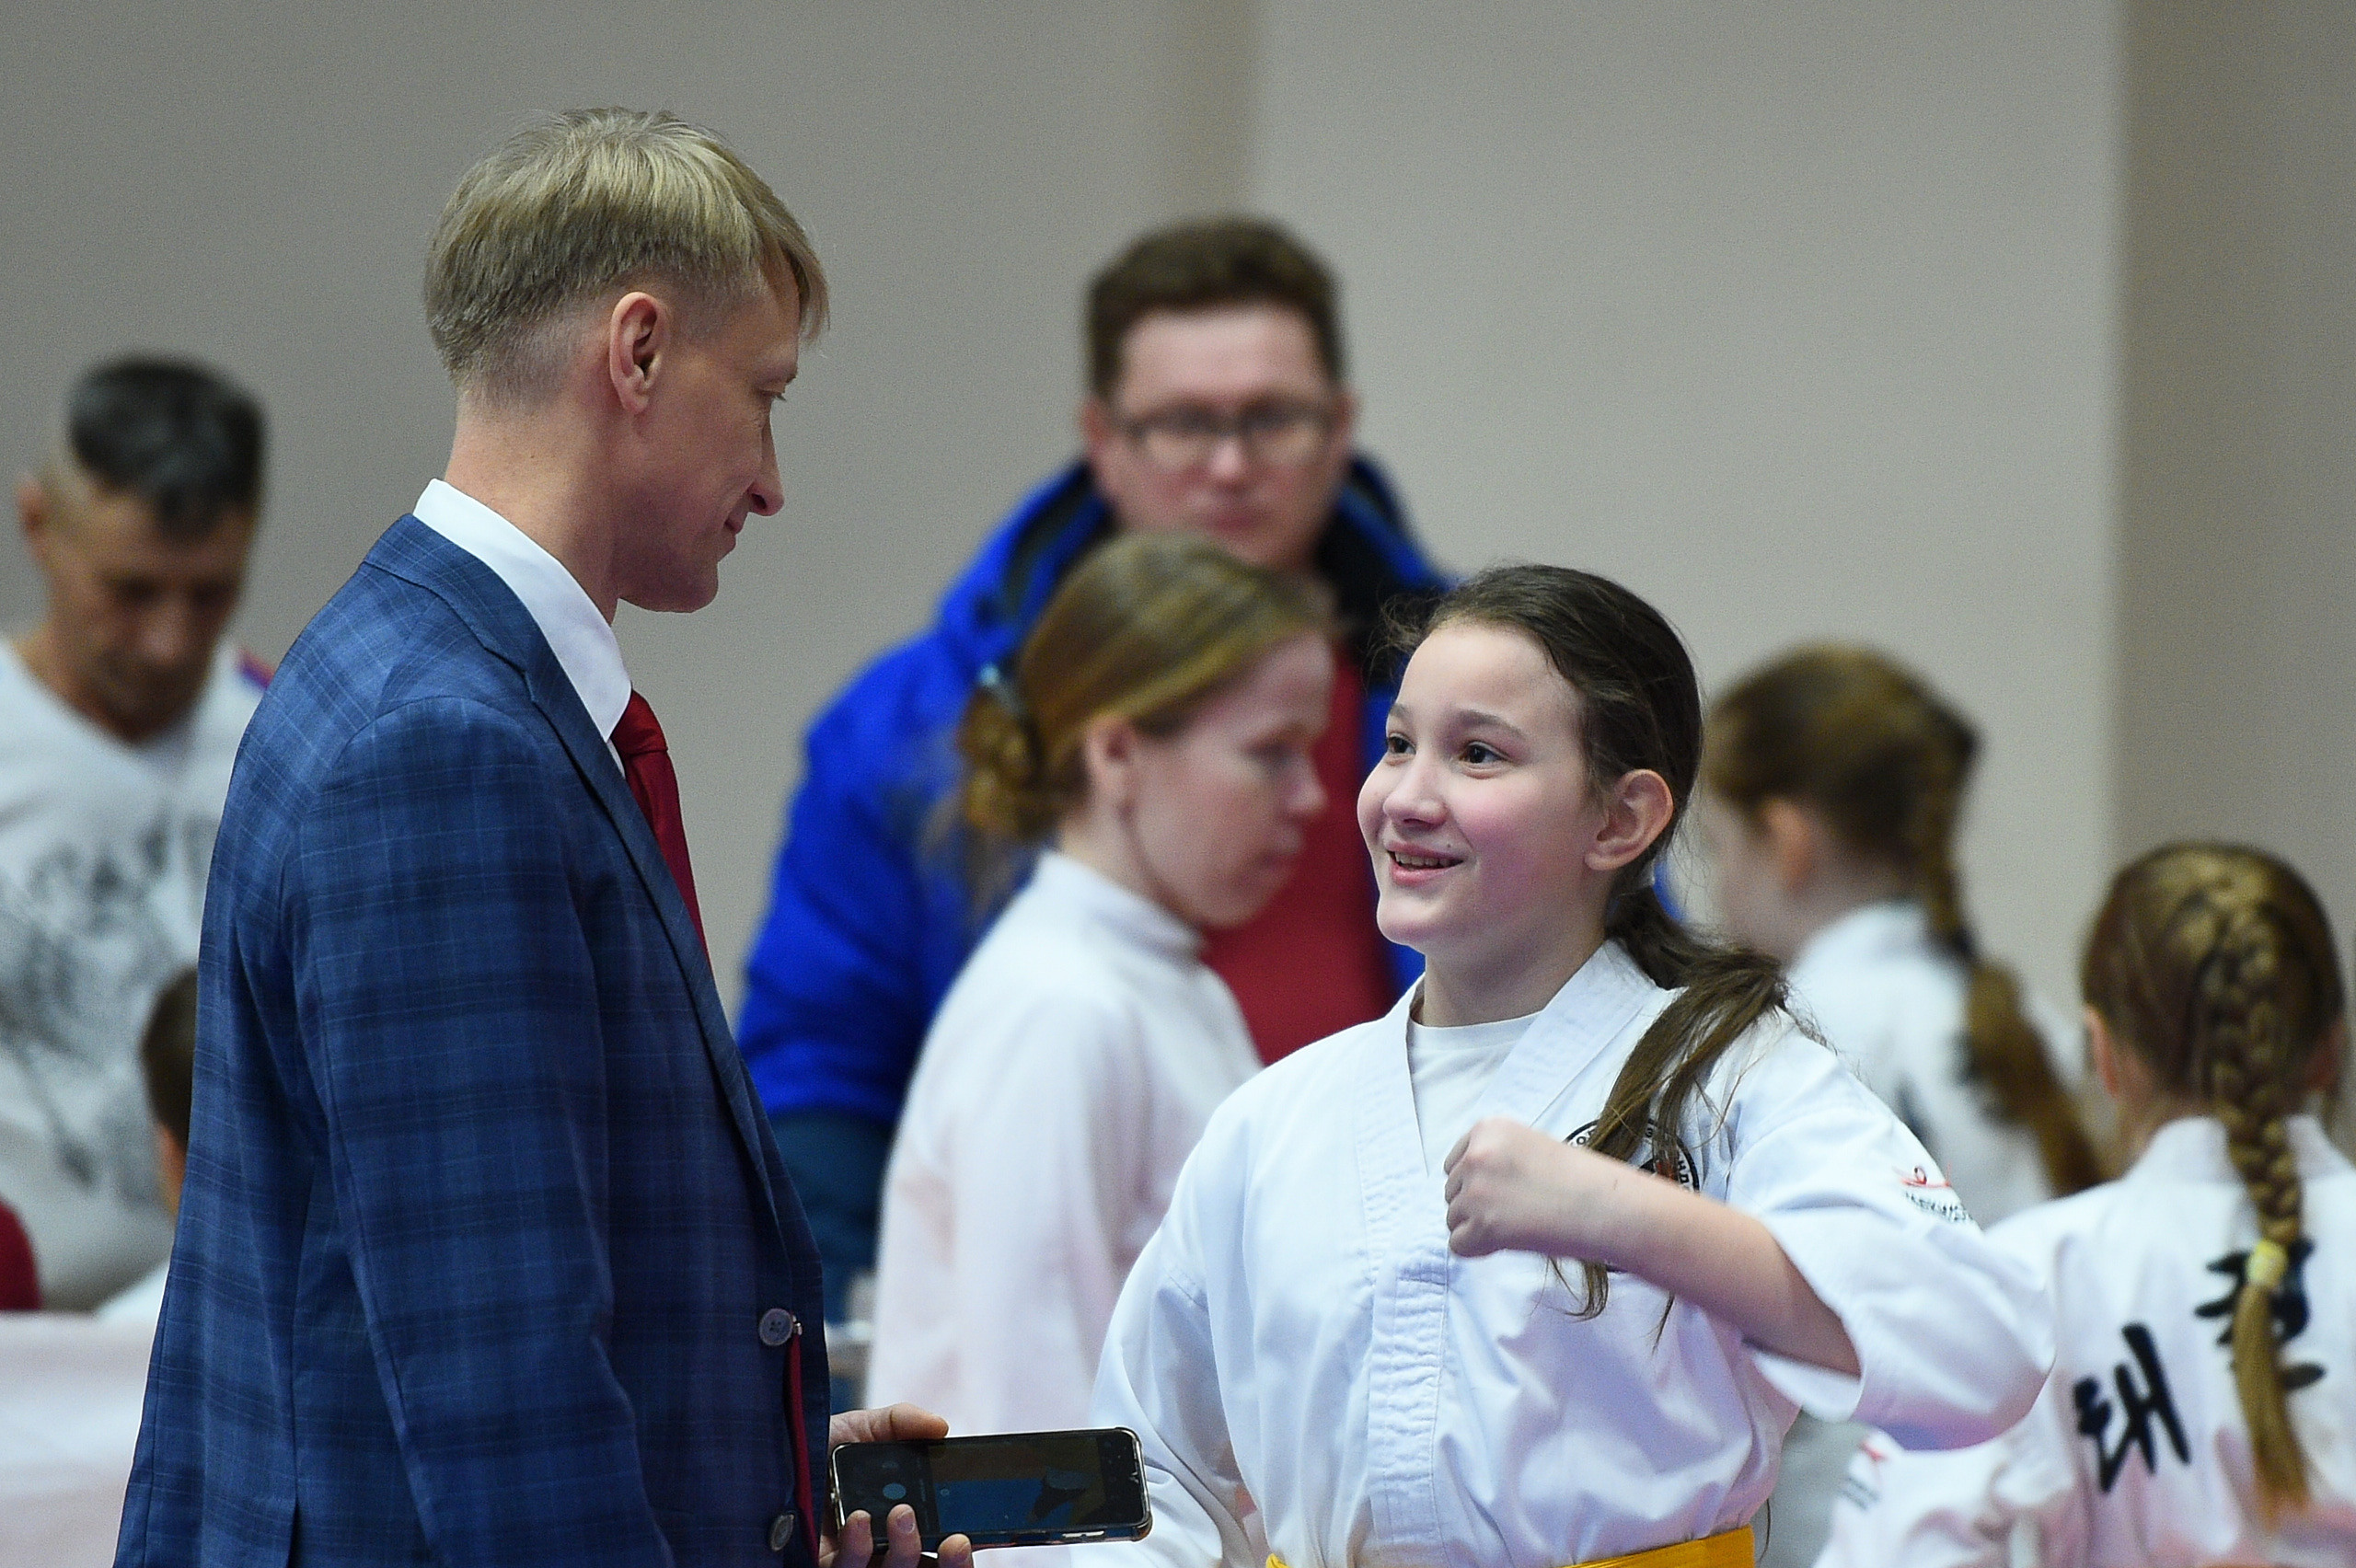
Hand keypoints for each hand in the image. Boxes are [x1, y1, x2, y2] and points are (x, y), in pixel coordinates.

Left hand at [822, 1404, 973, 1567]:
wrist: (770, 1454)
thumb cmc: (817, 1448)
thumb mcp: (863, 1428)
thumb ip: (902, 1422)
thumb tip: (941, 1427)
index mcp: (901, 1522)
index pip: (942, 1550)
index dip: (959, 1552)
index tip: (967, 1535)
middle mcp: (883, 1548)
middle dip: (950, 1565)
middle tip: (955, 1539)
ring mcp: (856, 1560)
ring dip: (907, 1551)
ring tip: (903, 1513)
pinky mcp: (824, 1566)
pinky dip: (859, 1547)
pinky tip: (860, 1520)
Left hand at [1442, 1115, 1632, 1259]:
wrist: (1604, 1205)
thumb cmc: (1578, 1179)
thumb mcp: (1530, 1147)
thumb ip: (1496, 1158)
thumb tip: (1470, 1186)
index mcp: (1488, 1129)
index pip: (1455, 1163)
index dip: (1476, 1184)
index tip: (1504, 1193)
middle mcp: (1476, 1155)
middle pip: (1451, 1191)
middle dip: (1476, 1206)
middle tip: (1516, 1212)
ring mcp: (1476, 1190)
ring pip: (1453, 1219)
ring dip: (1478, 1228)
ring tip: (1518, 1225)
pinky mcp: (1482, 1225)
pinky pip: (1458, 1245)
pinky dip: (1479, 1250)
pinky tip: (1509, 1241)